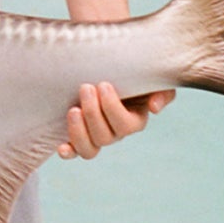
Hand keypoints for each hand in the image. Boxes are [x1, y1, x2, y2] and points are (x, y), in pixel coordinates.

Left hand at [58, 82, 172, 160]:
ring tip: (73, 110)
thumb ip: (163, 92)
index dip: (112, 108)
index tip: (103, 85)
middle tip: (86, 87)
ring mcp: (96, 136)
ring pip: (90, 149)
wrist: (112, 70)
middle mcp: (115, 132)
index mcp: (134, 120)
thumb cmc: (135, 73)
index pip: (125, 125)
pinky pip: (75, 152)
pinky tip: (61, 147)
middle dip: (93, 112)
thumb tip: (154, 108)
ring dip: (79, 132)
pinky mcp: (79, 135)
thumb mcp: (154, 79)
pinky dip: (68, 152)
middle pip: (105, 137)